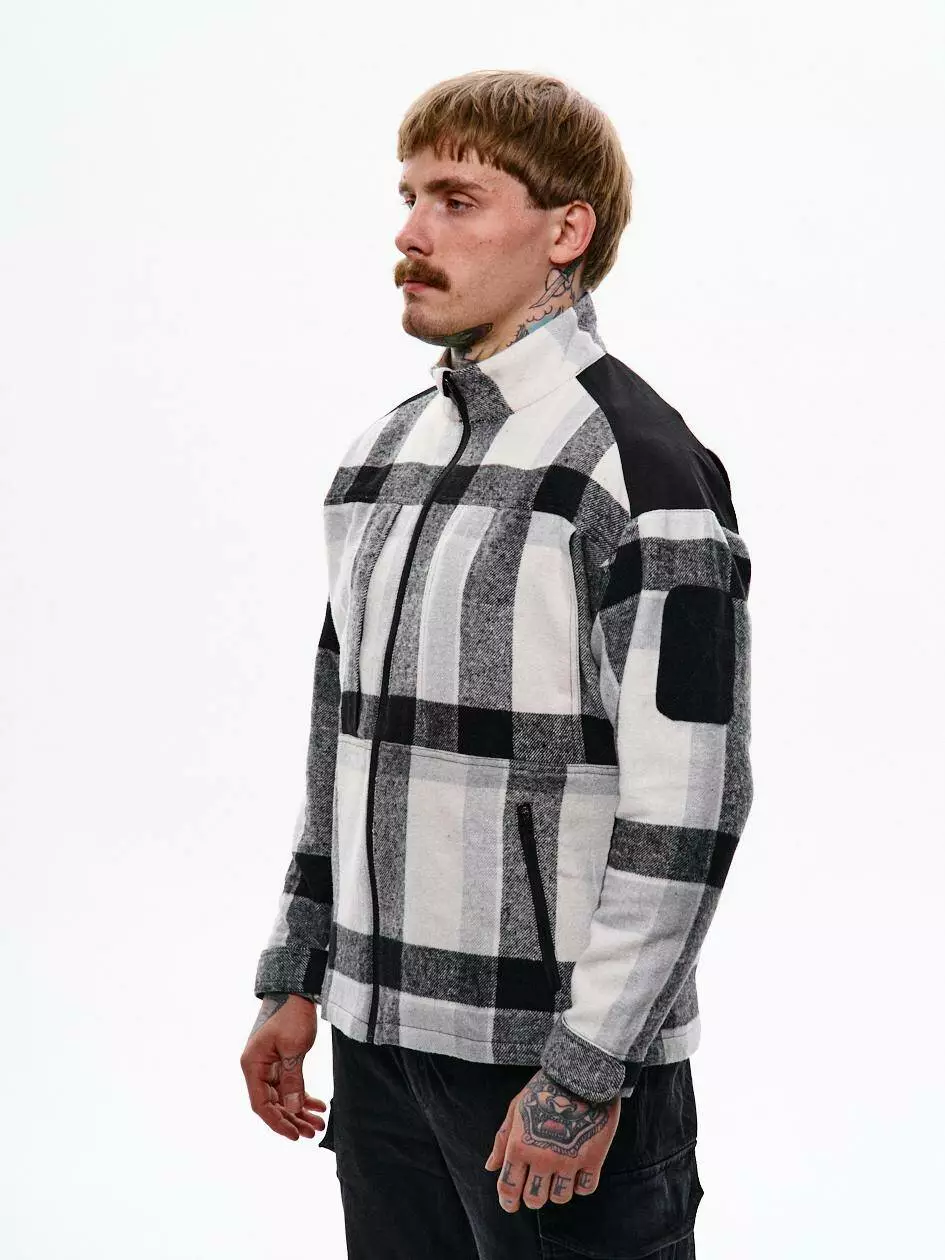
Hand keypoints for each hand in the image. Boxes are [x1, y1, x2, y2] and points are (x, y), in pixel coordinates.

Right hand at [240, 993, 326, 1139]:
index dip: (277, 1122)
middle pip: (273, 1104)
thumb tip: (292, 1110)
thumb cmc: (292, 1014)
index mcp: (252, 1065)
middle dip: (293, 1119)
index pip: (261, 1104)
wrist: (298, 990)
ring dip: (300, 1111)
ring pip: (283, 1097)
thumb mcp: (294, 1048)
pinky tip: (319, 1105)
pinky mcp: (281, 1061)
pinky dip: (303, 1096)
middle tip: (313, 1132)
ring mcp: (269, 1065)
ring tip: (318, 1124)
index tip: (295, 1135)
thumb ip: (292, 1080)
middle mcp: (257, 1068)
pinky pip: (290, 1085)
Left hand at [484, 1069, 619, 1210]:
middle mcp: (542, 1158)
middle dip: (533, 1197)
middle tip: (537, 1186)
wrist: (580, 1074)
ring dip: (557, 1190)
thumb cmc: (544, 1088)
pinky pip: (585, 1189)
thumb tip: (491, 1167)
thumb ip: (503, 1139)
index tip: (510, 1205)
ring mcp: (569, 1161)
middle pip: (535, 1199)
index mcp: (519, 1145)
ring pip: (560, 1197)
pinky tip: (577, 1171)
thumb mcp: (516, 1108)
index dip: (507, 1201)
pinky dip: (580, 1185)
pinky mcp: (593, 1159)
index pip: (508, 1188)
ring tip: (557, 1174)